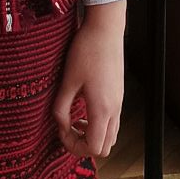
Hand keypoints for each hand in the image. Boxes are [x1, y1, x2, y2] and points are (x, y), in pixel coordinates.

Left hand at [49, 5, 125, 158]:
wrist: (105, 30)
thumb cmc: (86, 52)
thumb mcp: (67, 81)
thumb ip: (61, 107)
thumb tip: (60, 125)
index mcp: (101, 109)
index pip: (93, 148)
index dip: (74, 146)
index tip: (61, 129)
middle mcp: (114, 110)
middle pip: (104, 148)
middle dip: (84, 145)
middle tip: (67, 130)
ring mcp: (119, 103)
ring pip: (111, 137)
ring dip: (92, 136)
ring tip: (75, 120)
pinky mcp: (119, 95)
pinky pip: (112, 122)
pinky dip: (99, 125)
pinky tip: (84, 108)